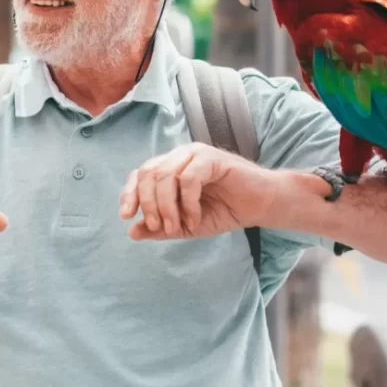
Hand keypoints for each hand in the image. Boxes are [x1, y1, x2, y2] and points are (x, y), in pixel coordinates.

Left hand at [119, 143, 278, 239]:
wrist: (260, 206)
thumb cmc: (225, 211)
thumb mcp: (187, 226)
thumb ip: (161, 228)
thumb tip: (132, 232)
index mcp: (170, 168)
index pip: (140, 174)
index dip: (129, 194)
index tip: (126, 216)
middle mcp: (179, 156)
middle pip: (148, 174)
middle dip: (149, 204)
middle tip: (160, 228)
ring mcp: (195, 154)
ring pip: (165, 176)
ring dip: (167, 207)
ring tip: (179, 227)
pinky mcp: (212, 158)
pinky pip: (188, 179)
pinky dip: (188, 203)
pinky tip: (195, 218)